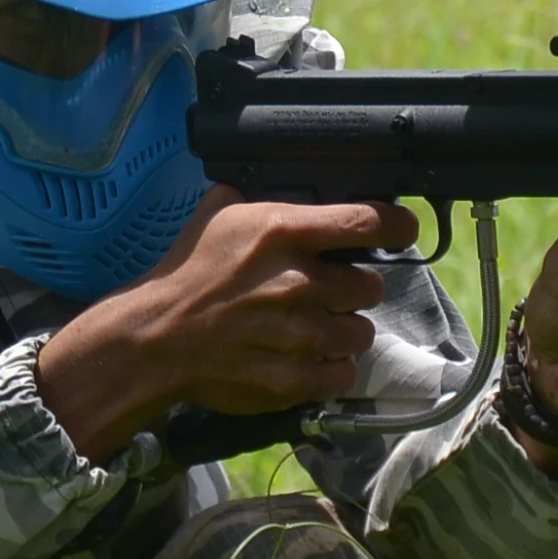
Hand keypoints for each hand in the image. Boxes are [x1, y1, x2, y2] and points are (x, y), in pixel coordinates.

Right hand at [36, 190, 415, 463]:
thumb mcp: (217, 216)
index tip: (401, 230)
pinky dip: (331, 369)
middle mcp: (301, 281)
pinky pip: (343, 373)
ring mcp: (301, 334)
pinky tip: (308, 359)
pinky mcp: (295, 377)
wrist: (155, 339)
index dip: (397, 225)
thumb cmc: (186, 274)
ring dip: (343, 330)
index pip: (370, 221)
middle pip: (371, 285)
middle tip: (330, 292)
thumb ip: (256, 196)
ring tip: (315, 329)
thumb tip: (277, 181)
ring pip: (360, 332)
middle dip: (354, 288)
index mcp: (285, 232)